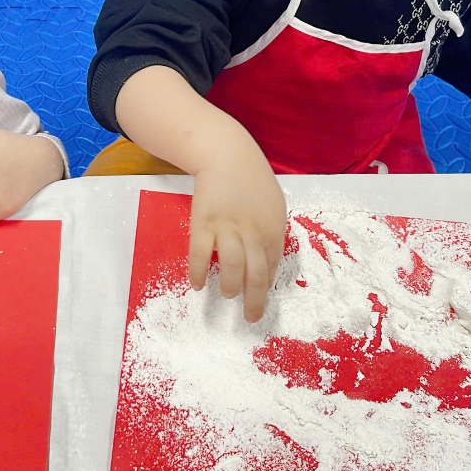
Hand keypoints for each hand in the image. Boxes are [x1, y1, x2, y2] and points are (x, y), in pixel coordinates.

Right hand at [189, 148, 286, 323]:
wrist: (227, 154)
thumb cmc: (252, 180)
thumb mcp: (273, 205)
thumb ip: (271, 232)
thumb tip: (266, 260)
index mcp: (274, 228)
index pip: (273, 265)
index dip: (266, 285)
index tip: (260, 298)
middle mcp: (253, 231)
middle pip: (256, 274)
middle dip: (254, 300)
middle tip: (250, 316)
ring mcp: (228, 227)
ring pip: (231, 267)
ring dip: (230, 286)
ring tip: (226, 295)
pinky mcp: (204, 222)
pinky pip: (200, 254)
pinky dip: (198, 272)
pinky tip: (196, 283)